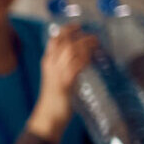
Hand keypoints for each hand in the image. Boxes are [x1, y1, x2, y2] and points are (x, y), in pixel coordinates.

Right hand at [30, 24, 95, 143]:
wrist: (48, 117)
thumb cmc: (54, 101)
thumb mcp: (58, 79)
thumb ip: (67, 69)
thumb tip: (80, 61)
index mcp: (47, 63)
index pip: (53, 40)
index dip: (65, 31)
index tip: (77, 26)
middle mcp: (51, 65)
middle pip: (62, 41)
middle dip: (77, 33)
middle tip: (91, 33)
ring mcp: (58, 74)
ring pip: (70, 50)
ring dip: (85, 43)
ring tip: (96, 42)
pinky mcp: (66, 83)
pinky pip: (76, 65)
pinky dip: (85, 58)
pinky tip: (92, 56)